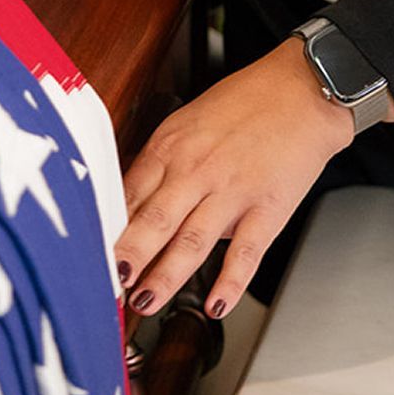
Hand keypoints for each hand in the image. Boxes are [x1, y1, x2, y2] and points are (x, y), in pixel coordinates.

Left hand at [115, 38, 354, 320]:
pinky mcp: (268, 208)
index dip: (107, 226)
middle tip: (106, 286)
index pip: (129, 193)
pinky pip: (245, 252)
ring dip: (164, 277)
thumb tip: (132, 199)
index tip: (89, 253)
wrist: (303, 90)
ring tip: (144, 303)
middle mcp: (196, 169)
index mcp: (171, 145)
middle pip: (153, 220)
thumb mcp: (188, 121)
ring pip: (191, 241)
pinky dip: (230, 282)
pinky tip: (215, 305)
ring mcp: (232, 191)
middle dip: (127, 257)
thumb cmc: (245, 103)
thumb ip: (161, 160)